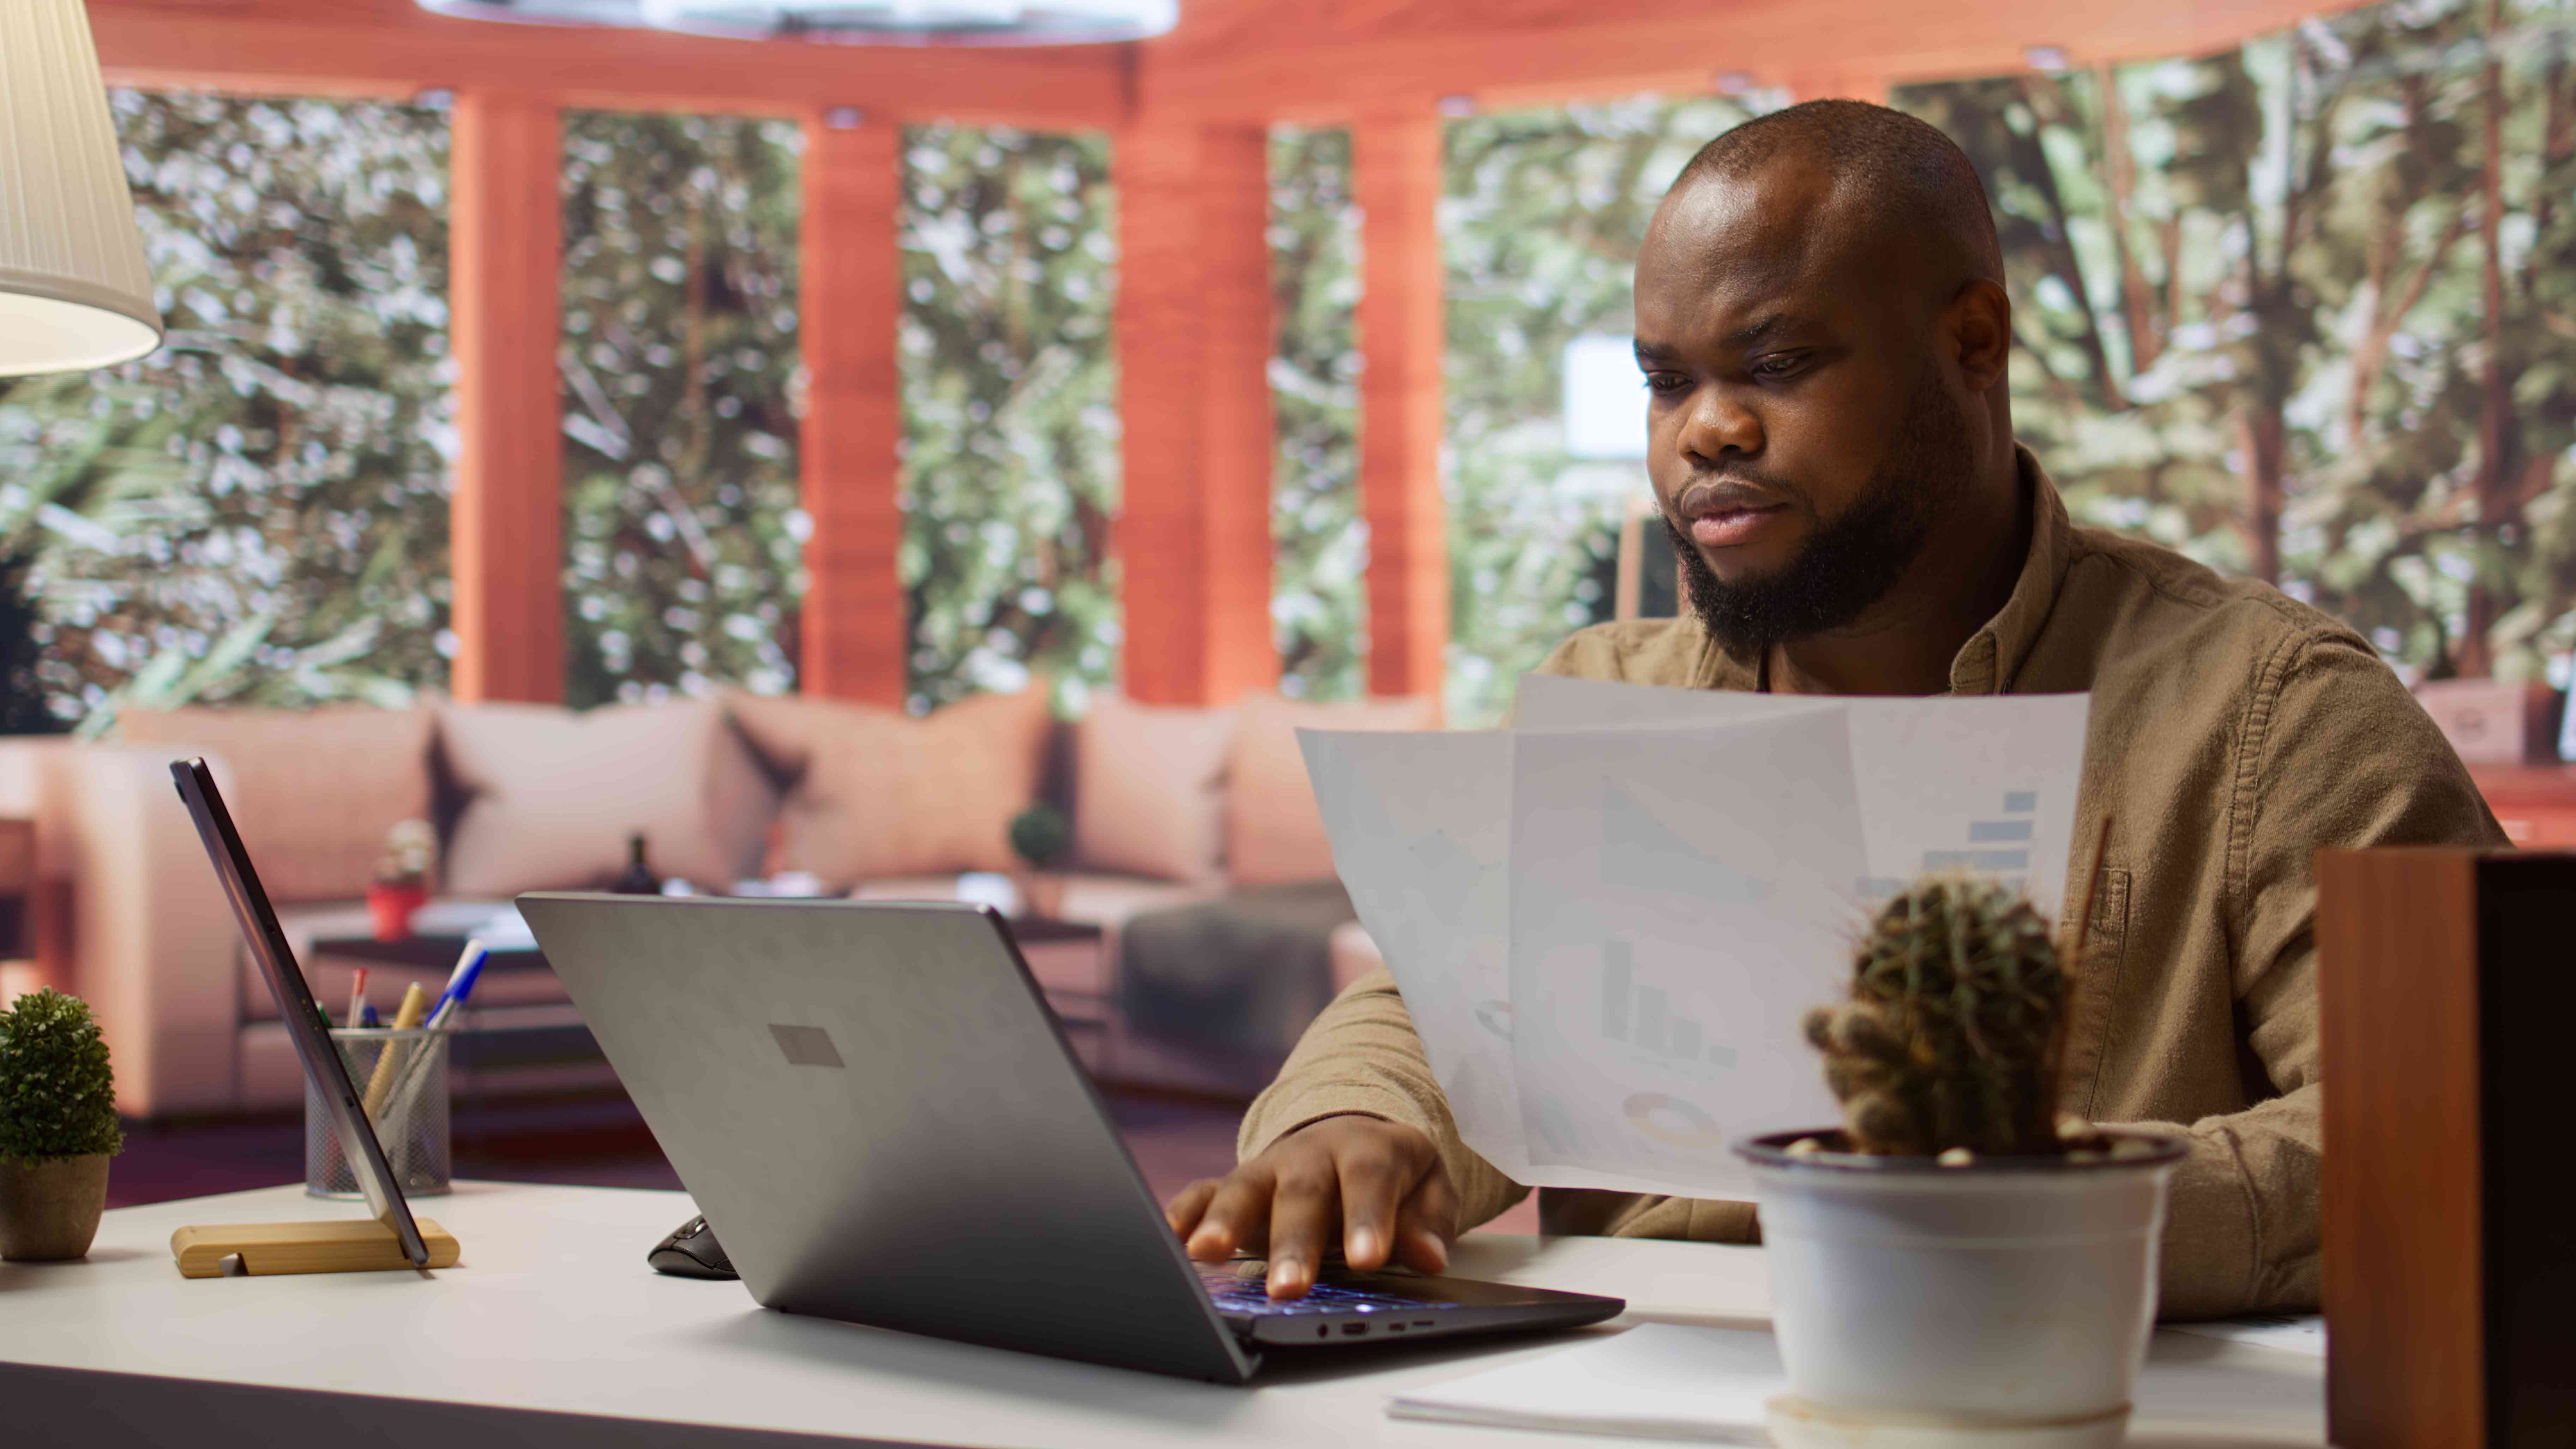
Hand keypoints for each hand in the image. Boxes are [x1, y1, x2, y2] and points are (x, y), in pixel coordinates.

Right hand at [1162, 1114, 1456, 1299]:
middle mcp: (1311, 1155)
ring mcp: (1268, 1169)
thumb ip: (1428, 1221)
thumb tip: (1429, 1256)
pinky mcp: (1235, 1185)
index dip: (1367, 1217)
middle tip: (1289, 1287)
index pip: (1369, 1179)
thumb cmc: (1394, 1174)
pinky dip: (1186, 1212)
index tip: (1367, 1259)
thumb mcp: (1429, 1188)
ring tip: (1206, 1254)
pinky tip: (1170, 1237)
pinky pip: (1204, 1192)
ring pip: (1243, 1188)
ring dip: (1224, 1222)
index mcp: (1368, 1150)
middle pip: (1301, 1193)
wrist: (1353, 1134)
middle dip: (1293, 1241)